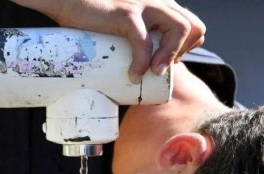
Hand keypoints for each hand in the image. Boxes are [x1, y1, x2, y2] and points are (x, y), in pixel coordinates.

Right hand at [12, 0, 205, 82]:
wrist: (69, 6)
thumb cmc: (96, 25)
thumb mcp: (127, 31)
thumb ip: (141, 41)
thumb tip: (144, 76)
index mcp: (162, 7)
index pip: (194, 27)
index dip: (186, 48)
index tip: (167, 64)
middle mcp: (158, 3)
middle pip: (193, 27)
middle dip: (182, 52)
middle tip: (160, 70)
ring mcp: (144, 6)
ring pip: (178, 28)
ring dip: (169, 57)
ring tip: (153, 74)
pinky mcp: (127, 13)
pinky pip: (144, 41)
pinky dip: (141, 63)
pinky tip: (134, 76)